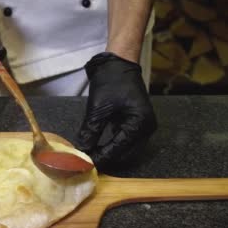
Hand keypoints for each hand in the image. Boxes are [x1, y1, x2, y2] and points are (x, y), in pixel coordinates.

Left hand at [76, 52, 156, 169]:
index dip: (101, 158)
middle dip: (104, 156)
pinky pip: (122, 137)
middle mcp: (145, 128)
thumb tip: (81, 151)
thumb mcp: (98, 109)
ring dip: (107, 150)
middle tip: (85, 162)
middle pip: (123, 151)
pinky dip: (110, 141)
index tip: (85, 165)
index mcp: (140, 124)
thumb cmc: (111, 81)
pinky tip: (96, 145)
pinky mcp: (134, 121)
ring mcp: (141, 125)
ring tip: (89, 154)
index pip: (118, 149)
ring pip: (122, 146)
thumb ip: (90, 132)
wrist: (118, 62)